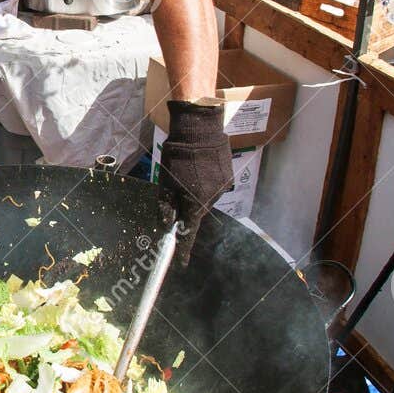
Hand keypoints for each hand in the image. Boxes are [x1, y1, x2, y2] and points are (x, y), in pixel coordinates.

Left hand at [154, 101, 234, 262]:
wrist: (200, 130)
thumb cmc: (178, 157)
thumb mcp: (165, 183)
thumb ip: (165, 206)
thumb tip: (166, 224)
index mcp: (195, 203)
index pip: (188, 233)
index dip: (183, 249)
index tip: (181, 263)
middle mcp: (211, 200)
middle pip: (196, 213)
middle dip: (186, 207)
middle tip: (177, 188)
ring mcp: (222, 188)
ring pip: (205, 199)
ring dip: (195, 192)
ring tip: (189, 171)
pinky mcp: (228, 177)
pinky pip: (213, 186)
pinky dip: (205, 181)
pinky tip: (199, 167)